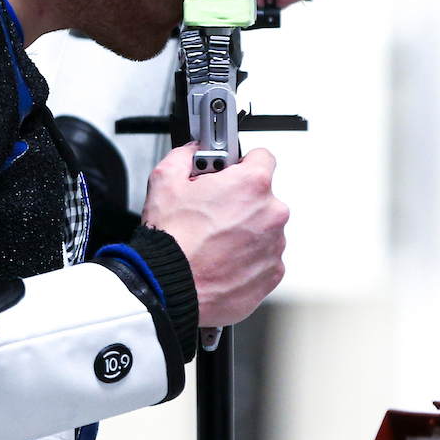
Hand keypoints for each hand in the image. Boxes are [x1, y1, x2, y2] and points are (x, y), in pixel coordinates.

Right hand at [140, 143, 288, 326]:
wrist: (169, 287)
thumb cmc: (171, 240)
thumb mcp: (164, 181)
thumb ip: (184, 155)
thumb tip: (192, 151)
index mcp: (252, 185)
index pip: (262, 157)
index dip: (240, 164)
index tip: (227, 174)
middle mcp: (271, 214)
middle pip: (262, 197)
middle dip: (239, 201)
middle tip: (210, 213)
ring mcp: (274, 246)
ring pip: (263, 229)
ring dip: (244, 231)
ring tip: (211, 242)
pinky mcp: (272, 273)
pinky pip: (263, 258)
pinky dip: (246, 259)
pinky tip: (219, 260)